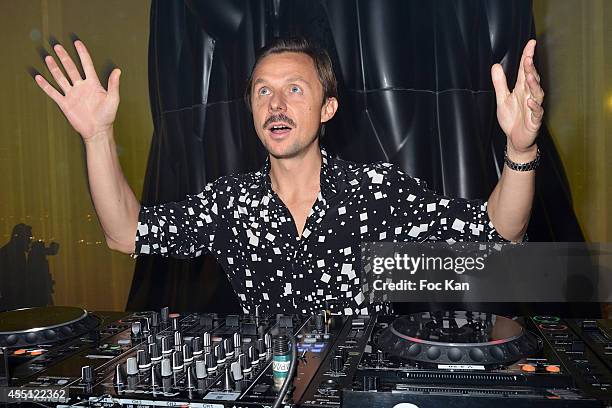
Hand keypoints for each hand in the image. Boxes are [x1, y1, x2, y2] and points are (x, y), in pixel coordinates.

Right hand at [35, 40, 120, 140]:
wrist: (97, 130)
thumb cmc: (107, 116)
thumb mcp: (113, 99)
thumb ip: (113, 84)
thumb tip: (118, 70)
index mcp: (93, 84)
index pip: (86, 65)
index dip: (82, 54)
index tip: (77, 43)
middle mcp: (81, 87)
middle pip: (71, 68)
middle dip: (64, 57)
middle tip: (57, 46)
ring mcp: (72, 94)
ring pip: (60, 78)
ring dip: (54, 68)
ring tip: (48, 57)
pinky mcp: (65, 103)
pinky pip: (53, 92)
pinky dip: (45, 85)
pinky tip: (39, 77)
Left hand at [491, 39, 543, 156]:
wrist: (516, 139)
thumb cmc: (512, 119)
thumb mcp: (502, 99)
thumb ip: (499, 83)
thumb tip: (495, 66)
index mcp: (522, 89)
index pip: (525, 70)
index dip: (528, 56)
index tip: (531, 43)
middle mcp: (530, 96)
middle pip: (532, 79)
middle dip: (531, 68)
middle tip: (528, 57)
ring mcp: (534, 108)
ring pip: (537, 94)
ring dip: (534, 85)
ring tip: (530, 76)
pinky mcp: (535, 120)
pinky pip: (537, 112)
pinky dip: (534, 107)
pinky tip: (530, 102)